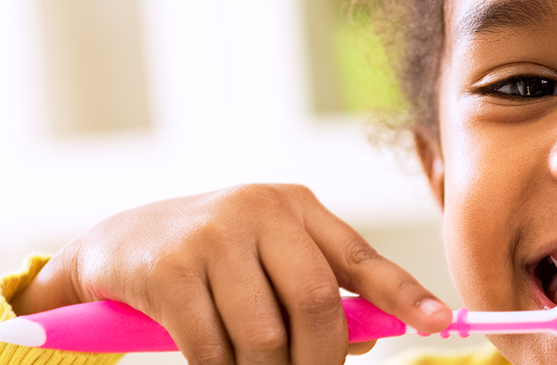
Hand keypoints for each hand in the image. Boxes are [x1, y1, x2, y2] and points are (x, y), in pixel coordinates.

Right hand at [10, 184, 451, 363]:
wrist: (116, 246)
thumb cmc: (213, 261)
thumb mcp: (270, 263)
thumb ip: (322, 294)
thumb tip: (371, 337)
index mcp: (297, 208)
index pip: (362, 257)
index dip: (404, 294)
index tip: (441, 322)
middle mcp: (260, 210)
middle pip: (317, 302)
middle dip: (320, 358)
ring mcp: (211, 236)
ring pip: (264, 335)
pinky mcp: (168, 269)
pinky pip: (212, 347)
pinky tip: (214, 364)